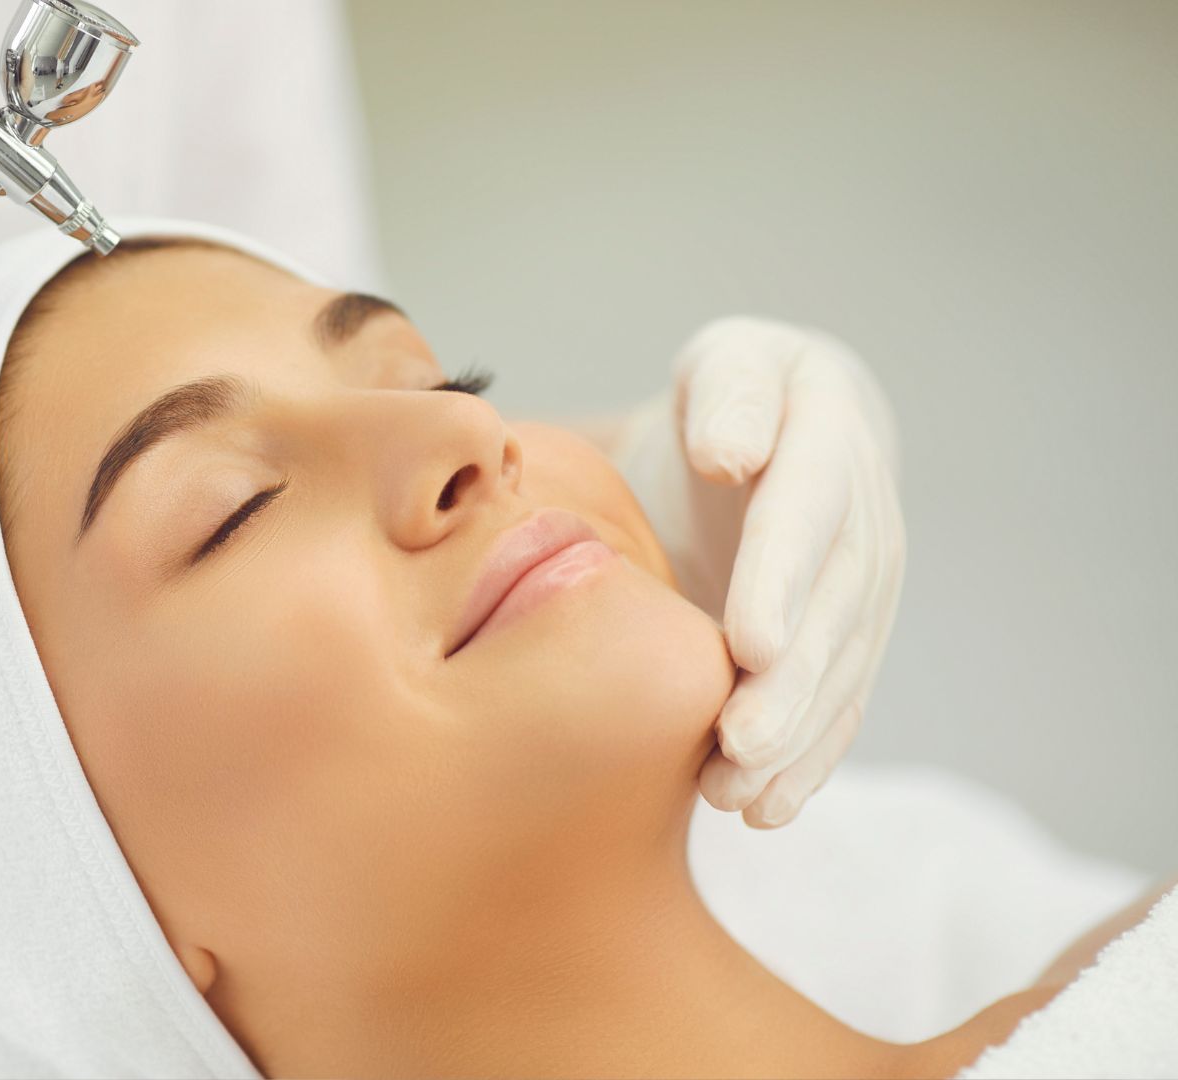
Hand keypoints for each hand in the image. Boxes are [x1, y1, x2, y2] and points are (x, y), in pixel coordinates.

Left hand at [668, 316, 906, 826]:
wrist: (772, 433)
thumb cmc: (731, 397)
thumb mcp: (728, 363)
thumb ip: (732, 393)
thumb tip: (732, 453)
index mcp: (830, 444)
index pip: (806, 516)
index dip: (781, 581)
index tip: (751, 645)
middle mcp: (864, 528)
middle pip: (831, 615)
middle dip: (790, 688)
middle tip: (739, 745)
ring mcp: (864, 592)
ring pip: (837, 675)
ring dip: (792, 742)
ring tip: (735, 794)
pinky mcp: (847, 643)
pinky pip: (835, 707)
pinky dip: (803, 763)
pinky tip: (763, 809)